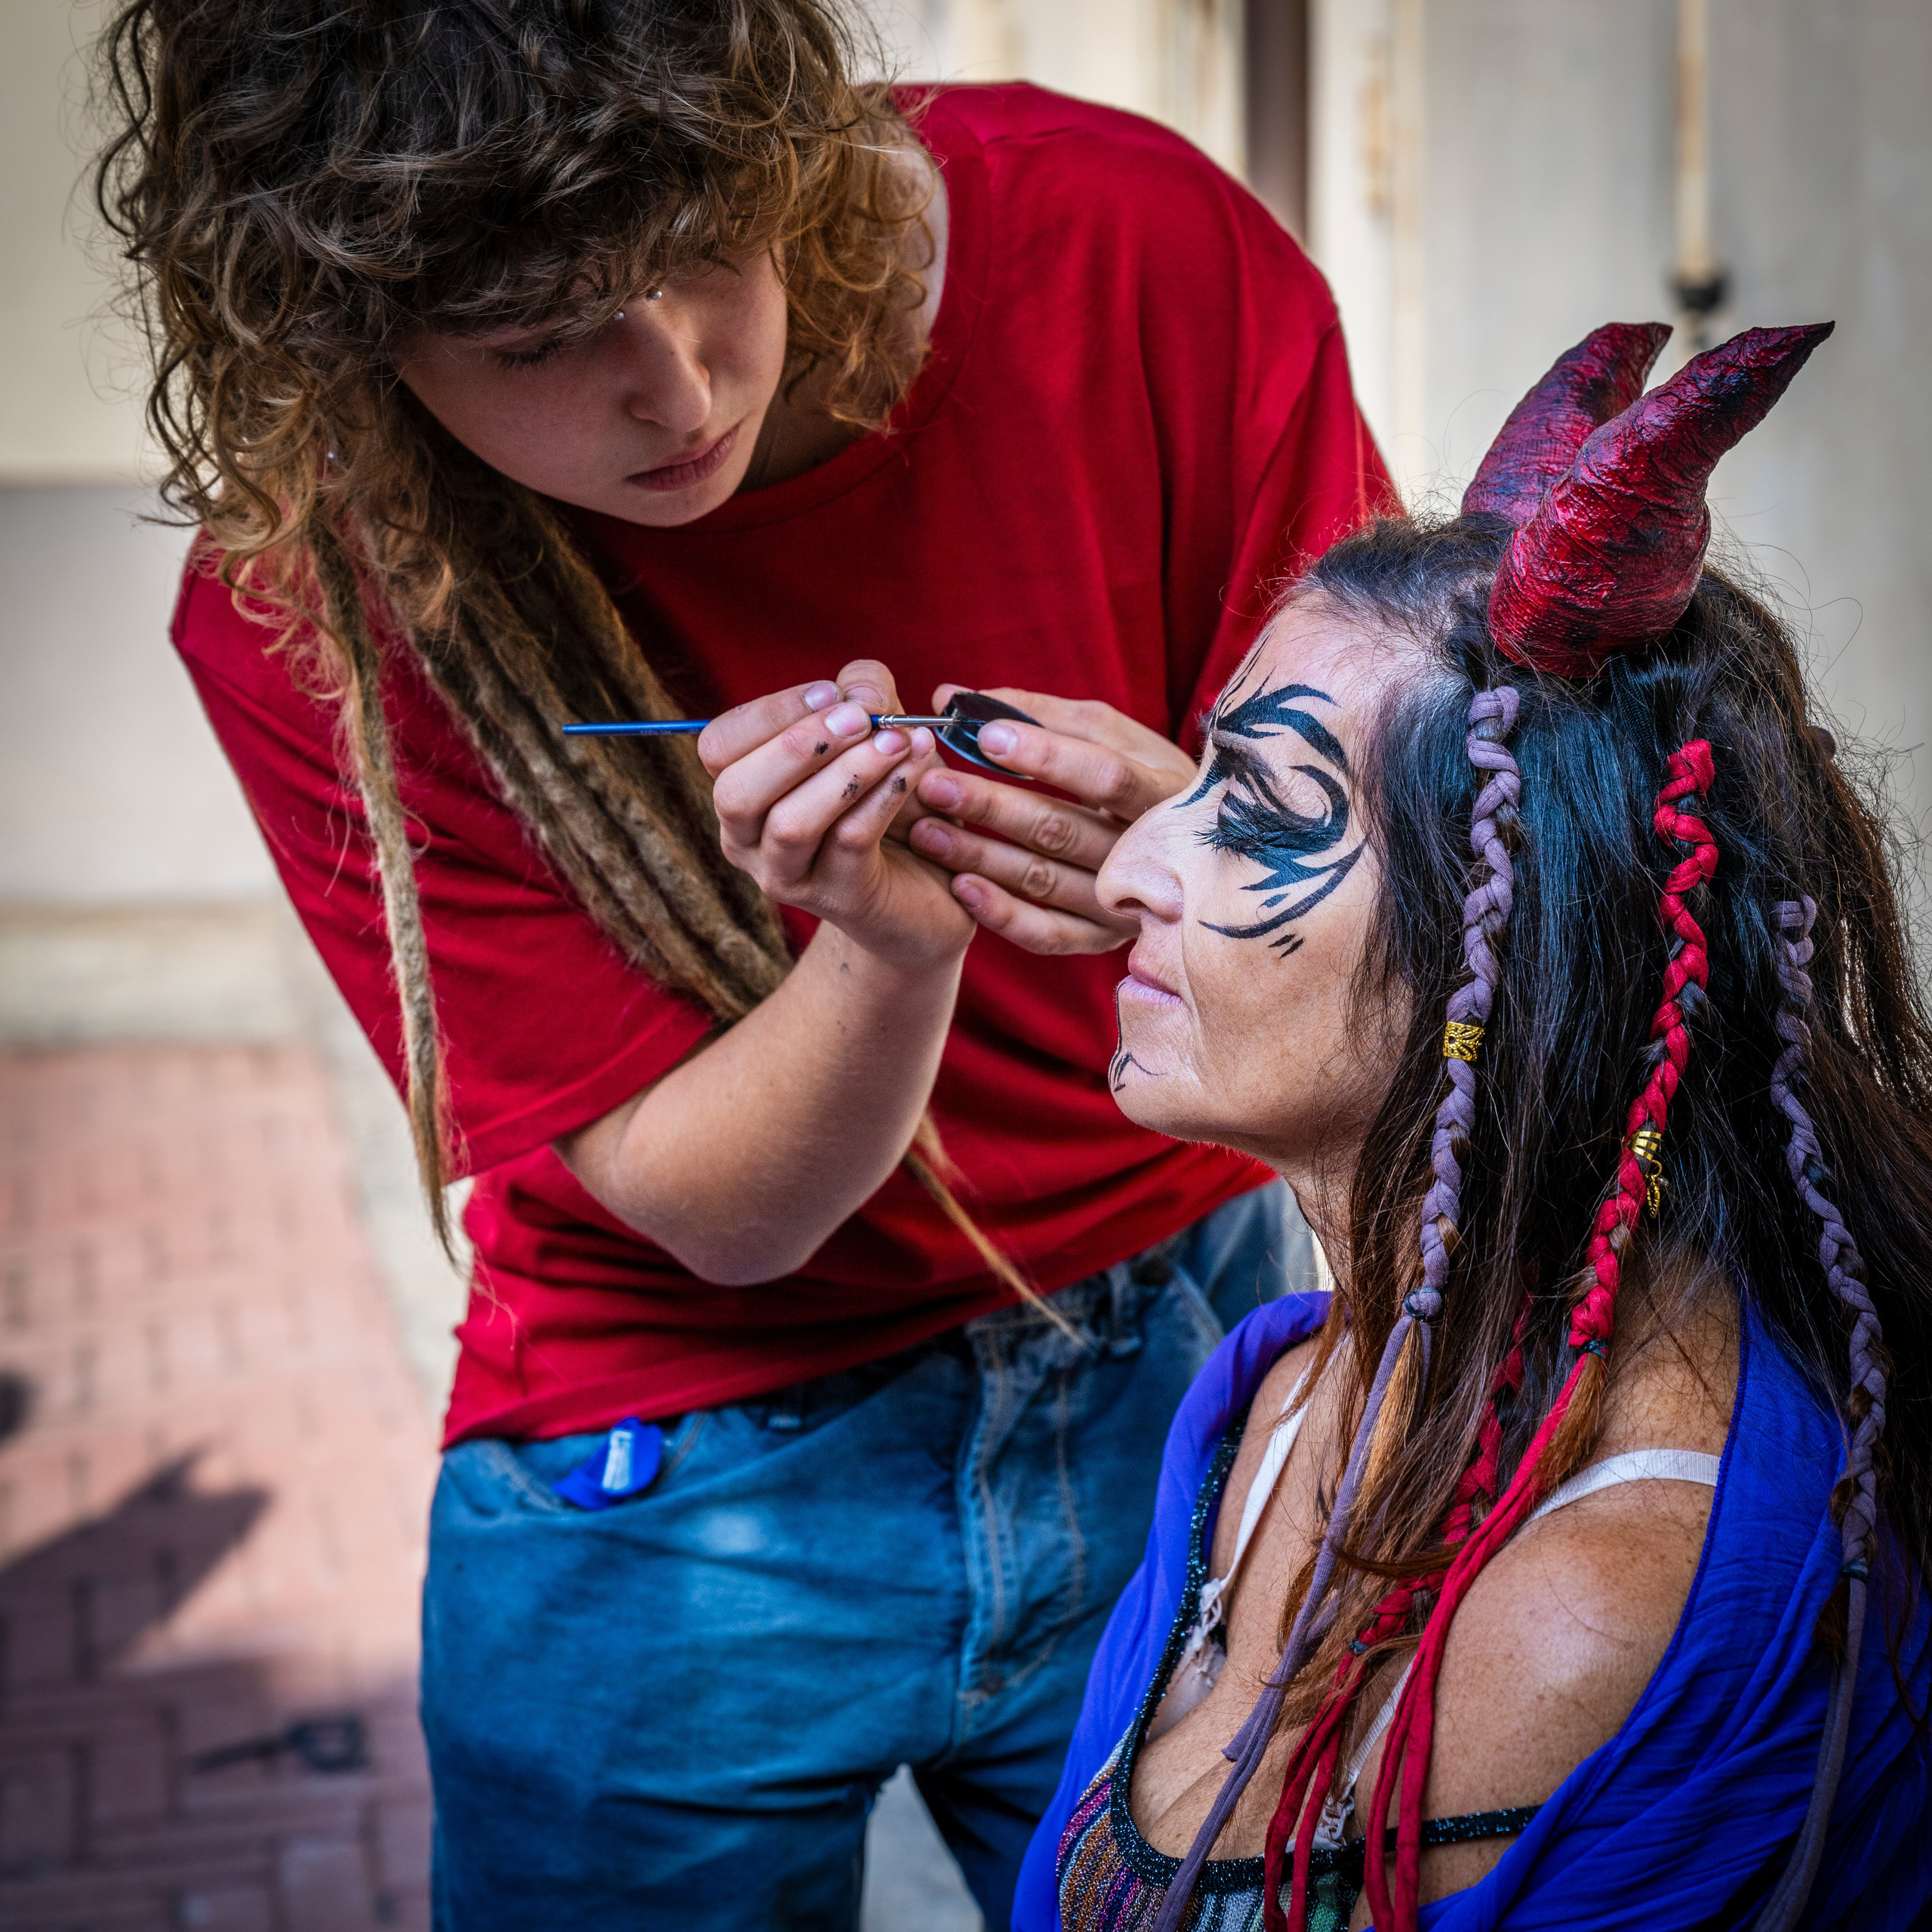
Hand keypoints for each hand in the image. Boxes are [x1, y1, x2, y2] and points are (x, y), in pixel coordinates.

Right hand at [701, 660, 972, 968]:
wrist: (930, 883)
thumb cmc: (889, 798)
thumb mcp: (876, 732)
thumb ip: (864, 694)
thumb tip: (859, 693)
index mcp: (742, 790)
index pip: (719, 747)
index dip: (770, 713)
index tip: (831, 693)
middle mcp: (747, 840)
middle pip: (738, 792)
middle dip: (799, 745)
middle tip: (860, 719)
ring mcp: (788, 876)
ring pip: (792, 823)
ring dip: (848, 772)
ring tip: (897, 740)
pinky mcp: (838, 898)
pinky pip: (849, 843)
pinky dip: (883, 799)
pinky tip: (913, 771)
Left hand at [909, 687, 1197, 954]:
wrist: (1184, 846)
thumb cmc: (1135, 770)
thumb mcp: (1104, 732)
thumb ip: (1036, 712)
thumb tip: (954, 697)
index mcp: (1163, 789)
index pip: (1106, 776)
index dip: (1046, 757)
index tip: (985, 736)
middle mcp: (1150, 851)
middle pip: (1063, 830)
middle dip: (992, 806)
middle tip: (934, 784)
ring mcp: (1125, 901)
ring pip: (1044, 880)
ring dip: (980, 855)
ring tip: (925, 830)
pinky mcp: (1100, 936)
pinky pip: (1047, 933)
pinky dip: (1002, 912)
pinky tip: (959, 886)